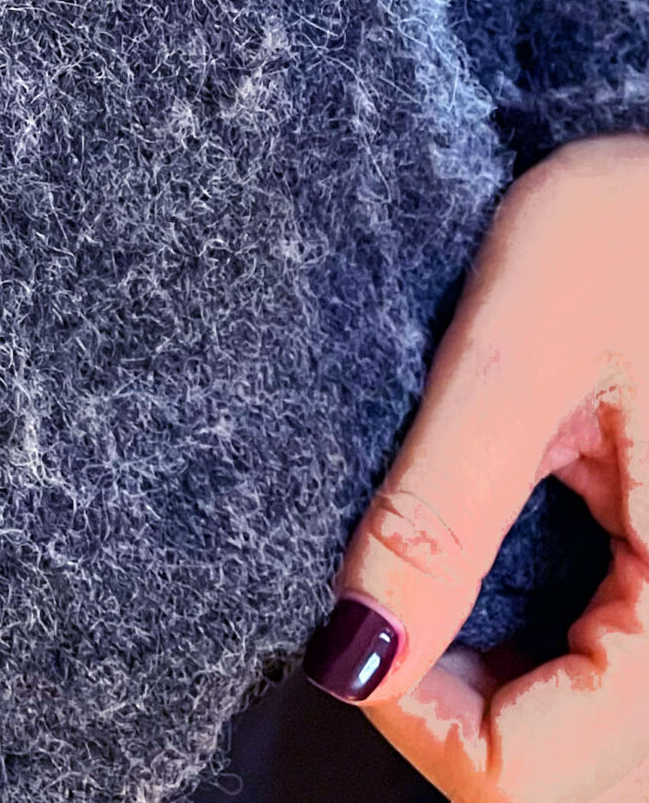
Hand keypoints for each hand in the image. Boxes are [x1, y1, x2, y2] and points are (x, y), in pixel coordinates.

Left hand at [305, 135, 648, 801]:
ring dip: (511, 710)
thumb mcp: (518, 345)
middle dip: (463, 726)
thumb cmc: (634, 223)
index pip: (537, 774)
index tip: (352, 627)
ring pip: (610, 750)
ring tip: (439, 603)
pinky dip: (550, 672)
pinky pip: (627, 686)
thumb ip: (440, 507)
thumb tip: (350, 653)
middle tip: (387, 613)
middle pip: (579, 781)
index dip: (421, 724)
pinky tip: (497, 591)